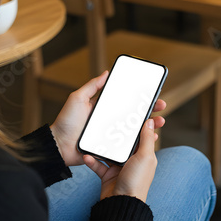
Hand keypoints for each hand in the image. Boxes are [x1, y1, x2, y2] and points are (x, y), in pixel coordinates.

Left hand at [50, 71, 166, 166]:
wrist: (58, 146)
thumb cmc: (66, 122)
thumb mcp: (77, 99)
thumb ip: (92, 86)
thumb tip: (106, 72)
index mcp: (105, 109)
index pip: (126, 102)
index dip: (140, 98)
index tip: (153, 94)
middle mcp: (110, 122)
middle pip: (134, 115)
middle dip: (150, 110)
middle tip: (161, 106)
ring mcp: (111, 136)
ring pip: (135, 130)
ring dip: (149, 126)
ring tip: (160, 122)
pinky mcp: (110, 148)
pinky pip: (127, 145)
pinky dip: (140, 142)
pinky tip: (149, 139)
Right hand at [83, 119, 157, 201]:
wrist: (121, 204)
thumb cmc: (137, 181)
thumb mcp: (145, 157)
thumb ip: (146, 138)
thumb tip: (150, 121)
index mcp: (144, 155)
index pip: (140, 136)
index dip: (134, 125)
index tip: (126, 112)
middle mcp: (132, 161)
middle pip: (122, 143)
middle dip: (114, 134)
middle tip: (105, 121)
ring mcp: (119, 168)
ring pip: (108, 152)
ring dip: (100, 147)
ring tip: (92, 137)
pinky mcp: (107, 175)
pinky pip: (98, 165)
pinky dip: (92, 161)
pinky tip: (86, 155)